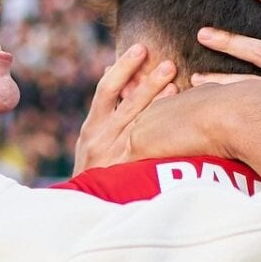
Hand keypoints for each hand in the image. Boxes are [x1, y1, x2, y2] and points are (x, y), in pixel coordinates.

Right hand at [76, 44, 177, 172]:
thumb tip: (115, 71)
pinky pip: (147, 147)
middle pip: (128, 103)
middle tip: (169, 63)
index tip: (139, 48)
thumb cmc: (94, 174)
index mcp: (91, 128)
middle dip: (148, 82)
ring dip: (158, 102)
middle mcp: (100, 138)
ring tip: (177, 84)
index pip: (107, 89)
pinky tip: (178, 117)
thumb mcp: (92, 145)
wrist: (82, 213)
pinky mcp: (124, 171)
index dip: (124, 68)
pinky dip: (161, 131)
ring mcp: (113, 155)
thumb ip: (105, 114)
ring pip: (139, 123)